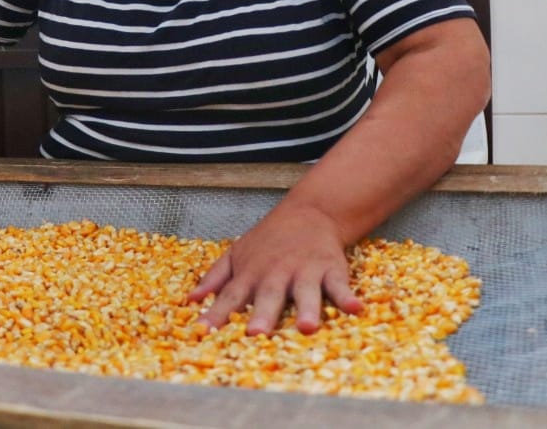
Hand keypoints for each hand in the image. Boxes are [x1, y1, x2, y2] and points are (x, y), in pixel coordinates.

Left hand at [188, 200, 364, 334]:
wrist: (309, 212)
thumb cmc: (268, 241)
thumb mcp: (236, 254)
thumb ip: (215, 278)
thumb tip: (190, 301)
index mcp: (251, 273)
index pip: (229, 296)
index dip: (216, 314)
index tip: (202, 331)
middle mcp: (276, 273)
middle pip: (268, 296)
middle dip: (262, 315)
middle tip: (256, 334)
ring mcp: (305, 271)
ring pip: (305, 292)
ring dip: (306, 309)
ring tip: (307, 327)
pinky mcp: (331, 269)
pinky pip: (340, 285)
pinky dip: (348, 297)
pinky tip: (356, 309)